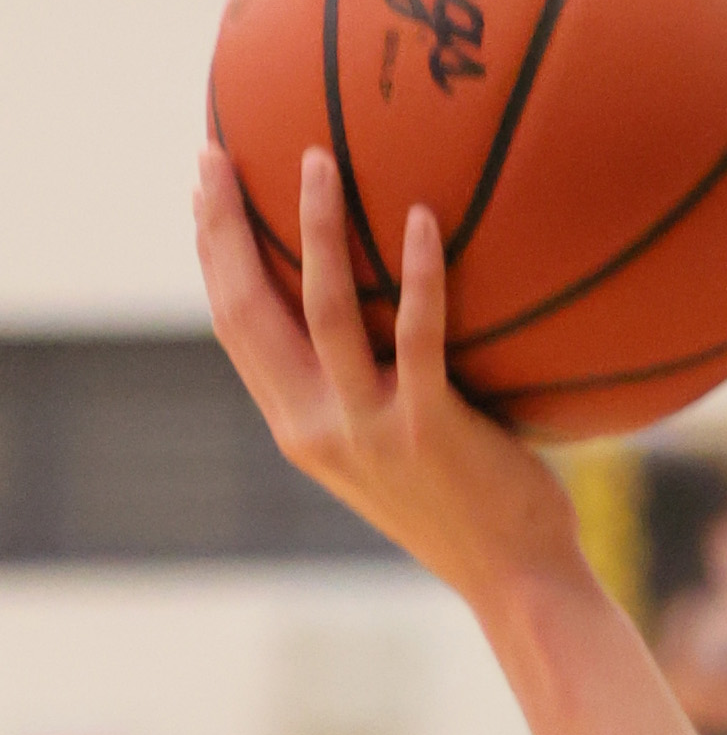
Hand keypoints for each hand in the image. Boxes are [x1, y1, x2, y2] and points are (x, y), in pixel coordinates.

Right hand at [194, 144, 581, 607]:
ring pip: (323, 308)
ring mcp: (369, 430)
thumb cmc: (470, 510)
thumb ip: (366, 392)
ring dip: (315, 227)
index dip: (211, 256)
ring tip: (318, 158)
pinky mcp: (428, 428)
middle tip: (218, 152)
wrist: (516, 582)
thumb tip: (381, 312)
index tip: (202, 192)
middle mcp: (316, 428)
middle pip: (247, 309)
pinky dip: (420, 273)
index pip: (235, 329)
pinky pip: (419, 334)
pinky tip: (422, 218)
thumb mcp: (393, 451)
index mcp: (299, 429)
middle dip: (224, 225)